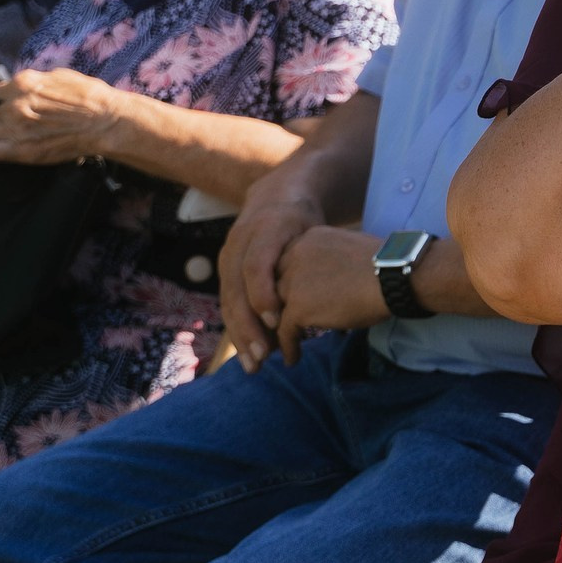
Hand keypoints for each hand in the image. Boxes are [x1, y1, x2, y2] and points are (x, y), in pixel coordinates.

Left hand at [0, 69, 125, 166]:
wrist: (107, 123)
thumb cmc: (92, 99)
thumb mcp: (61, 77)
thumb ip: (35, 80)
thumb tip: (23, 84)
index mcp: (23, 83)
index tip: (2, 107)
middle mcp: (14, 104)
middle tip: (9, 124)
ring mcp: (14, 128)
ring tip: (1, 138)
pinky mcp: (20, 150)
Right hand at [218, 188, 320, 368]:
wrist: (276, 197)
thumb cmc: (306, 221)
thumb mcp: (316, 230)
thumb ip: (319, 256)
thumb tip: (336, 288)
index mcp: (267, 229)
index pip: (257, 266)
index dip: (263, 294)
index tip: (275, 321)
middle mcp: (240, 241)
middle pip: (237, 290)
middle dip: (248, 327)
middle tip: (264, 358)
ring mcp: (228, 255)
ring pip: (229, 301)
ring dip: (241, 336)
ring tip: (256, 365)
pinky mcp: (225, 269)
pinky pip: (229, 303)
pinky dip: (239, 328)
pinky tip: (251, 352)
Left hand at [267, 226, 389, 365]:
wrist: (395, 276)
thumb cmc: (386, 265)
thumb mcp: (348, 249)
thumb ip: (329, 260)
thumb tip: (330, 280)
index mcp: (308, 238)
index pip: (285, 263)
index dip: (287, 284)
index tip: (292, 300)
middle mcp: (294, 255)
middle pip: (274, 285)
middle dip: (277, 306)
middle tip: (282, 325)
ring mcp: (293, 282)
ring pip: (274, 309)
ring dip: (278, 329)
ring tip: (282, 345)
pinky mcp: (298, 307)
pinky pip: (283, 331)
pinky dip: (287, 347)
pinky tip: (293, 358)